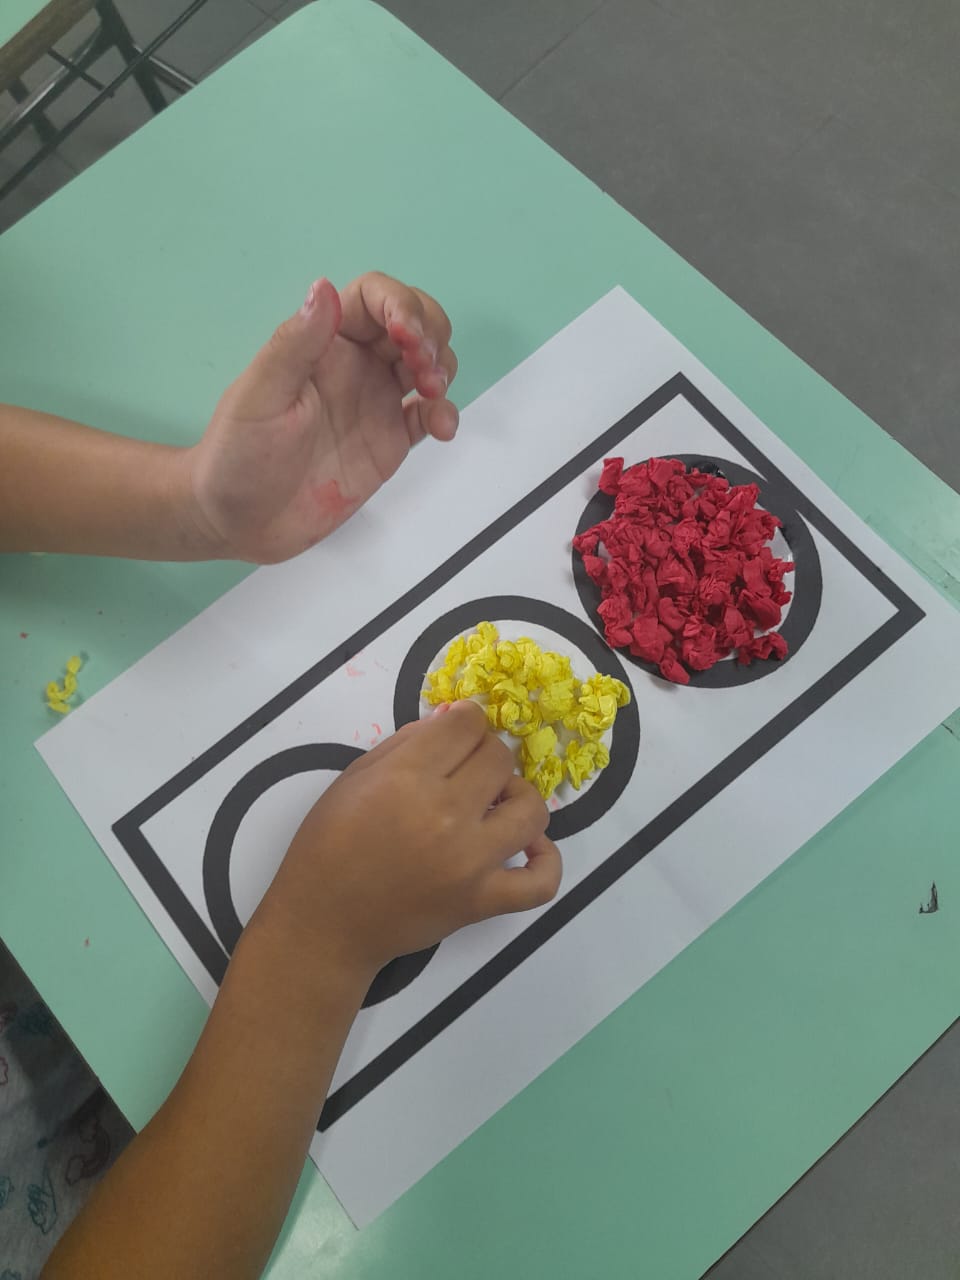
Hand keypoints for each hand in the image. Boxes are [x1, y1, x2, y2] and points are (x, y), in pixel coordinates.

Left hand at [184, 273, 459, 562]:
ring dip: (443, 367)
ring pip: (427, 365)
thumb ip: (296, 344)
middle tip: (425, 367)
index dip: (399, 304)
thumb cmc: (237, 455)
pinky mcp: (389, 442)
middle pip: (411, 322)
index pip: (372, 298)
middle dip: (431, 333)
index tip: (405, 336)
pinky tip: (442, 426)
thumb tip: (324, 288)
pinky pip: (428, 416)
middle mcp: (354, 365)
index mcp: (322, 344)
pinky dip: (444, 413)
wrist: (239, 521)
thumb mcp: (260, 396)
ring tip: (432, 394)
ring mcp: (375, 402)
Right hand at [252, 701, 562, 980]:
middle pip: (498, 759)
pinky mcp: (481, 901)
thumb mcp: (355, 777)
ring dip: (516, 795)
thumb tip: (453, 719)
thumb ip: (407, 743)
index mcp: (406, 778)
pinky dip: (545, 860)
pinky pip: (540, 882)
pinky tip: (527, 846)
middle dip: (483, 753)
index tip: (455, 732)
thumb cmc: (327, 845)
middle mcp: (444, 815)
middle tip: (463, 769)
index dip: (463, 720)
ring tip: (493, 803)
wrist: (324, 923)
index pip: (466, 725)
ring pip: (530, 809)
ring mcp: (469, 862)